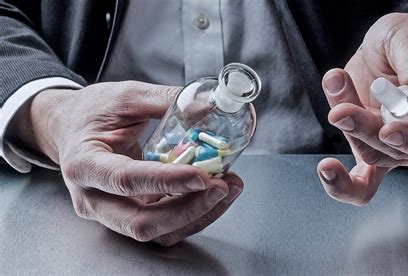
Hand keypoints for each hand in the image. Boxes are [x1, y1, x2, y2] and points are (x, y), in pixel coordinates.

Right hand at [11, 81, 243, 245]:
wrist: (72, 129)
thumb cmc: (93, 112)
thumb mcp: (125, 96)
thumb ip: (163, 100)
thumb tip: (207, 108)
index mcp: (84, 163)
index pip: (125, 180)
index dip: (166, 182)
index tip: (201, 176)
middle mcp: (92, 197)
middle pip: (141, 221)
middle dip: (188, 209)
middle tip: (221, 186)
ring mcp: (109, 213)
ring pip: (156, 232)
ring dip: (197, 215)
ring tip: (226, 189)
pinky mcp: (127, 215)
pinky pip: (163, 228)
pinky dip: (192, 216)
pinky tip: (213, 196)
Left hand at [317, 13, 407, 204]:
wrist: (384, 46)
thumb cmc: (407, 41)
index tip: (390, 129)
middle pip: (398, 152)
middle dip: (366, 130)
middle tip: (341, 110)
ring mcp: (394, 146)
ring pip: (370, 153)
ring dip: (348, 125)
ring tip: (336, 82)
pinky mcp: (368, 146)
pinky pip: (358, 179)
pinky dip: (340, 181)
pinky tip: (326, 168)